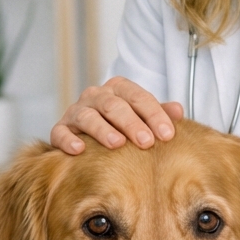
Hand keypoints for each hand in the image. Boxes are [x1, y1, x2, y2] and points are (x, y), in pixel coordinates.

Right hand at [50, 76, 183, 153]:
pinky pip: (61, 132)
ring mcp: (76, 111)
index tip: (167, 134)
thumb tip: (178, 110)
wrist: (87, 133)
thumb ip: (159, 113)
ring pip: (88, 116)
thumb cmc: (122, 124)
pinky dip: (69, 140)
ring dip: (103, 129)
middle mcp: (96, 96)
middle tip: (147, 142)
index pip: (139, 98)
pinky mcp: (61, 128)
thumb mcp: (142, 117)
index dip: (154, 115)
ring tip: (117, 143)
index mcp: (119, 90)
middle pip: (114, 106)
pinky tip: (80, 150)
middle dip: (132, 123)